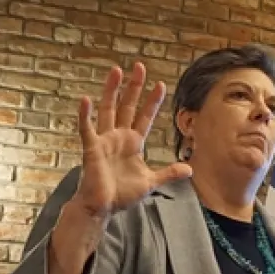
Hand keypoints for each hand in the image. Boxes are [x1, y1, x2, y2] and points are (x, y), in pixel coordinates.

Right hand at [74, 62, 192, 215]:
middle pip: (127, 106)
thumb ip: (168, 173)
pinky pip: (87, 129)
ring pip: (108, 110)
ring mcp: (104, 140)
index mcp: (133, 143)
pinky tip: (85, 99)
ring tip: (116, 71)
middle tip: (140, 67)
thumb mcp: (150, 182)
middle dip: (134, 87)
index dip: (152, 101)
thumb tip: (189, 169)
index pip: (145, 117)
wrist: (102, 207)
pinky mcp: (91, 148)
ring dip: (111, 90)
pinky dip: (85, 115)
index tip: (160, 85)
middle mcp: (118, 137)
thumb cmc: (122, 194)